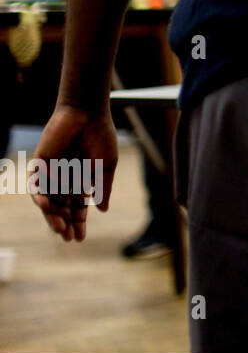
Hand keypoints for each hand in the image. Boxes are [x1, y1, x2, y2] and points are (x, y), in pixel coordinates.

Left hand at [30, 105, 117, 241]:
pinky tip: (45, 205)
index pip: (77, 207)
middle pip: (61, 208)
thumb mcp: (107, 167)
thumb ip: (103, 188)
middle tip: (68, 238)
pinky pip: (35, 184)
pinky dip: (38, 196)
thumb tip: (102, 210)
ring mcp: (51, 172)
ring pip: (47, 200)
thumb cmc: (101, 137)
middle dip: (64, 224)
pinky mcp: (40, 164)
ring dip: (51, 215)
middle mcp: (65, 179)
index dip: (78, 222)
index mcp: (82, 180)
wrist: (88, 115)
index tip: (80, 238)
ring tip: (59, 227)